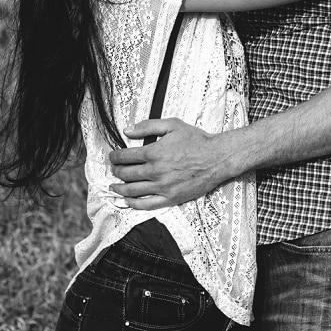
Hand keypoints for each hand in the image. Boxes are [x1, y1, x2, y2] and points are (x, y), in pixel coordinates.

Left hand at [107, 118, 231, 209]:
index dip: (115, 157)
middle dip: (116, 171)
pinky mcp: (170, 198)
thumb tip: (127, 130)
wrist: (217, 158)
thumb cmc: (196, 140)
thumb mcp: (172, 125)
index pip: (125, 157)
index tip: (113, 157)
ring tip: (114, 187)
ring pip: (132, 191)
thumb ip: (148, 126)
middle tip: (114, 169)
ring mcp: (162, 187)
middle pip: (126, 174)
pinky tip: (128, 201)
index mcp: (154, 152)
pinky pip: (147, 205)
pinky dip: (134, 204)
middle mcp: (155, 171)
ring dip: (119, 189)